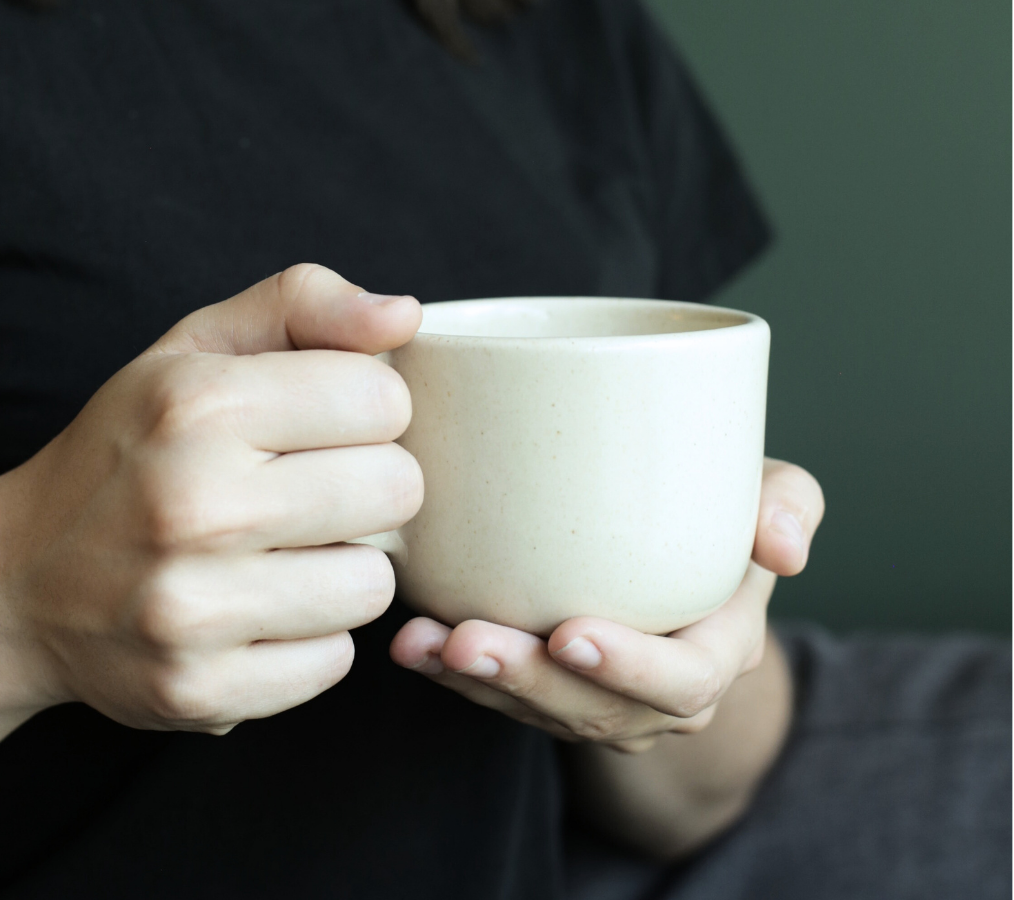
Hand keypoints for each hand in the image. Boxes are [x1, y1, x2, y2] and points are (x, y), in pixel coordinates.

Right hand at [0, 265, 422, 742]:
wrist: (20, 580)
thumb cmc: (132, 447)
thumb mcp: (199, 347)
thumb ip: (306, 304)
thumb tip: (404, 316)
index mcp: (200, 403)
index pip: (384, 399)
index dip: (368, 408)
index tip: (324, 422)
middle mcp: (194, 505)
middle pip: (398, 490)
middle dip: (370, 483)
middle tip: (311, 487)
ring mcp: (193, 609)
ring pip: (375, 585)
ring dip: (344, 566)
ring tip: (284, 549)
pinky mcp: (199, 690)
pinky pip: (334, 662)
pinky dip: (310, 637)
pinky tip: (260, 608)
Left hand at [390, 458, 822, 750]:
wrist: (686, 564)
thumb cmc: (727, 512)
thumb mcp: (773, 494)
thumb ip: (790, 503)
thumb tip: (783, 544)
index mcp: (722, 646)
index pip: (683, 677)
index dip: (629, 667)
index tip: (568, 632)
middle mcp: (663, 693)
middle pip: (597, 709)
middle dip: (530, 681)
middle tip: (469, 640)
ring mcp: (605, 701)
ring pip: (540, 709)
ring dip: (477, 681)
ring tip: (423, 643)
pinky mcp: (553, 690)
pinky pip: (504, 698)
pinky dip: (454, 674)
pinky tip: (413, 643)